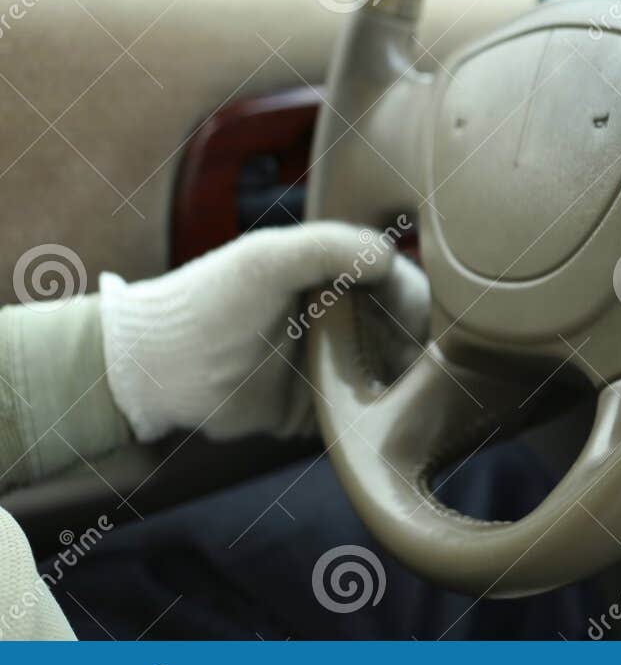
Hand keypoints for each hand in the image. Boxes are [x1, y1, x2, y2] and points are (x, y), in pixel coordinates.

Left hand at [99, 221, 422, 442]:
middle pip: (410, 330)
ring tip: (397, 393)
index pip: (403, 282)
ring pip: (397, 374)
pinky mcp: (324, 408)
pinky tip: (383, 418)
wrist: (157, 371)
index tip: (414, 321)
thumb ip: (329, 246)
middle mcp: (344, 316)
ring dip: (404, 384)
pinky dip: (382, 418)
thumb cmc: (209, 303)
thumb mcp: (266, 259)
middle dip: (418, 347)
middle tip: (408, 366)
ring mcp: (336, 363)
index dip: (415, 299)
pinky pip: (369, 415)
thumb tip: (391, 261)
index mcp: (337, 273)